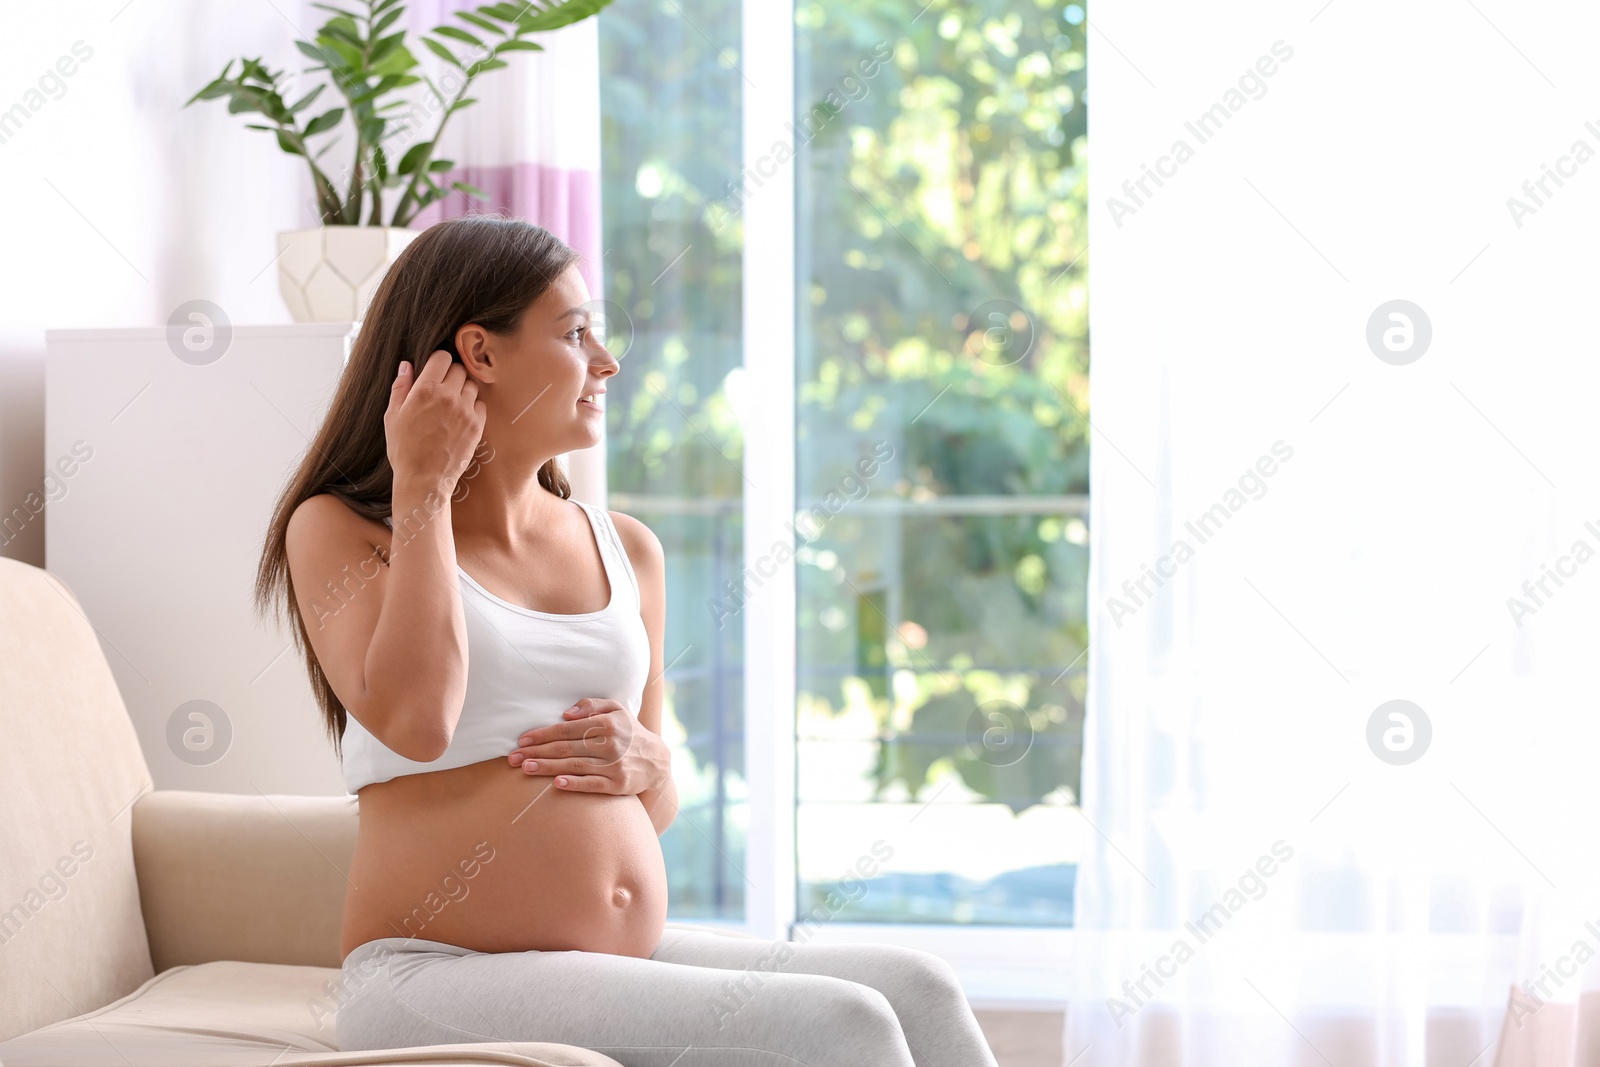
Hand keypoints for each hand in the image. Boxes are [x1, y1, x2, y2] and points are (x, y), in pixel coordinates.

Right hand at [384, 349, 485, 490]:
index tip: (434, 372)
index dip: (437, 362)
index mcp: (425, 389)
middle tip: (442, 390)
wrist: (423, 480)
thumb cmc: (404, 449)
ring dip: (463, 391)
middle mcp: (448, 396)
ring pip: (472, 386)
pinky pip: (480, 404)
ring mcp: (465, 411)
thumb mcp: (393, 416)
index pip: (442, 357)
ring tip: (451, 405)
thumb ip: (400, 387)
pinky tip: (460, 418)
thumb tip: (406, 365)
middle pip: (459, 369)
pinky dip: (473, 407)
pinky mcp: (477, 426)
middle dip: (450, 375)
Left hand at [507, 698, 669, 794]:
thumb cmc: (629, 731)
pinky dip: (574, 783)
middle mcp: (611, 743)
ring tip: (526, 768)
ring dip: (548, 767)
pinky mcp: (619, 785)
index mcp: (607, 723)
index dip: (543, 734)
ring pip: (575, 765)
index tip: (522, 739)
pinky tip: (557, 783)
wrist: (657, 760)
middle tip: (513, 758)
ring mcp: (615, 765)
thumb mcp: (617, 709)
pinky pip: (593, 784)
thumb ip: (592, 705)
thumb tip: (566, 713)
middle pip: (566, 747)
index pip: (567, 728)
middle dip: (537, 752)